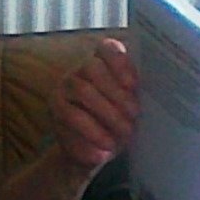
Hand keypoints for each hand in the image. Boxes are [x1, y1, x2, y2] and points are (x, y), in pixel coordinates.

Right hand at [49, 38, 138, 171]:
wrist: (92, 151)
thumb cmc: (117, 123)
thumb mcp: (128, 108)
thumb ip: (133, 96)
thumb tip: (143, 98)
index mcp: (102, 62)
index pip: (107, 48)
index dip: (120, 61)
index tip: (133, 84)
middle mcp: (79, 69)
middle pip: (93, 68)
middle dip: (117, 93)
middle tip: (135, 116)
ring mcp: (65, 87)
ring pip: (83, 90)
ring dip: (107, 112)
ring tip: (124, 133)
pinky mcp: (56, 109)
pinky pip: (72, 116)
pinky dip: (93, 132)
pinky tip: (107, 147)